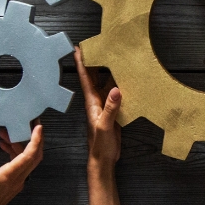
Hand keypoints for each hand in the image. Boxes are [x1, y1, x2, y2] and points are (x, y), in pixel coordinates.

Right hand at [0, 124, 43, 204]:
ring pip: (28, 159)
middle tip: (30, 124)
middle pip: (35, 155)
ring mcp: (18, 182)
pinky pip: (21, 164)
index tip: (38, 126)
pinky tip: (5, 146)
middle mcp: (18, 179)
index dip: (36, 139)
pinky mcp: (15, 183)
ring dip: (21, 144)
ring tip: (7, 134)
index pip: (29, 155)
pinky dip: (16, 152)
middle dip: (35, 138)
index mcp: (9, 176)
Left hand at [75, 47, 121, 204]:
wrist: (103, 159)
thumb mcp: (105, 125)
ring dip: (108, 71)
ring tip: (113, 56)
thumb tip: (116, 89)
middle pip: (95, 77)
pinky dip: (119, 84)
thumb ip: (110, 108)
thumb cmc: (100, 145)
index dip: (81, 63)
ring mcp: (104, 106)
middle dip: (94, 61)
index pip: (85, 78)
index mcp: (92, 102)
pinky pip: (115, 94)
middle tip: (97, 45)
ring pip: (106, 84)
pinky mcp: (113, 111)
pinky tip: (126, 79)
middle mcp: (97, 101)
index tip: (79, 48)